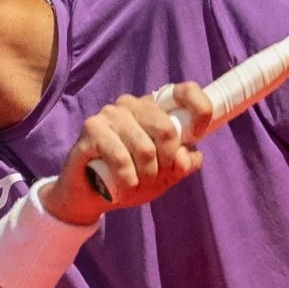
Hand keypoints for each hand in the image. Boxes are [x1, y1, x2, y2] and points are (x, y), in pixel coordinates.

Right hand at [43, 83, 209, 220]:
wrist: (89, 195)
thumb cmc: (128, 178)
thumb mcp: (163, 176)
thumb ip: (182, 165)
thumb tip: (190, 156)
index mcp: (155, 109)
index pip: (185, 92)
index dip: (199, 110)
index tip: (197, 135)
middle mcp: (133, 105)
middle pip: (167, 129)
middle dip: (166, 165)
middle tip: (154, 179)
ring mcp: (111, 113)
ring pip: (145, 149)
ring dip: (145, 178)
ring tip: (135, 186)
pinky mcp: (92, 128)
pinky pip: (121, 158)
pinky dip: (127, 180)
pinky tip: (122, 186)